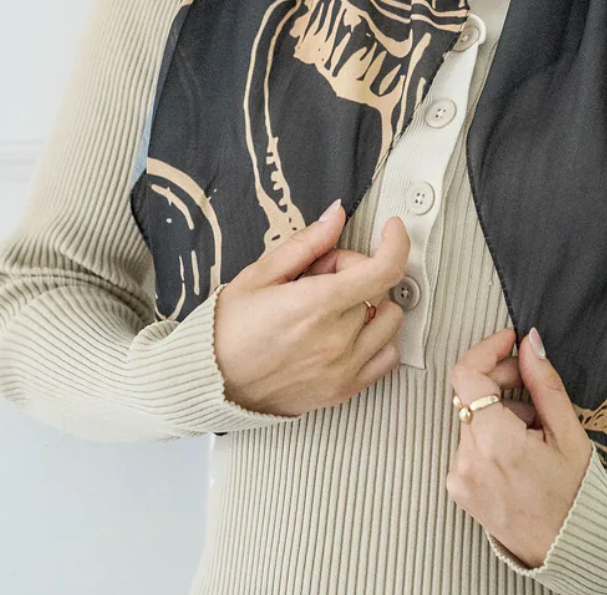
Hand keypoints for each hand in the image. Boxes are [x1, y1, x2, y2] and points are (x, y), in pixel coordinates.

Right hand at [213, 202, 409, 416]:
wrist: (211, 384)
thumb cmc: (229, 329)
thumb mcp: (260, 274)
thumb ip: (307, 243)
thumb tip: (336, 215)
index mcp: (315, 305)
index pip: (383, 269)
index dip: (395, 242)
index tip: (391, 229)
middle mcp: (336, 340)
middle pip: (377, 288)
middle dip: (353, 273)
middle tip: (318, 278)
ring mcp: (343, 369)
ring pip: (389, 320)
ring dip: (369, 305)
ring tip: (330, 308)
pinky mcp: (343, 391)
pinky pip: (388, 356)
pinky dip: (376, 338)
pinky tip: (347, 332)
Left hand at [446, 325, 593, 568]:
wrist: (567, 551)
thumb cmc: (575, 497)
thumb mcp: (569, 434)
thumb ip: (544, 383)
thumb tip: (529, 343)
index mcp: (496, 443)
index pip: (466, 374)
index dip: (487, 349)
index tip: (510, 341)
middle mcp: (468, 459)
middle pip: (469, 394)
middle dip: (499, 377)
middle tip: (531, 381)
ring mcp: (459, 476)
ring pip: (470, 417)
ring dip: (498, 408)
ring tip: (534, 426)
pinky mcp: (458, 488)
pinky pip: (469, 443)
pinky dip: (491, 434)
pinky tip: (520, 447)